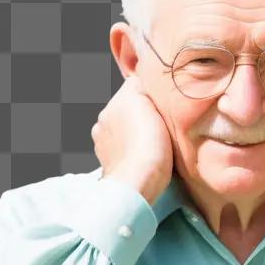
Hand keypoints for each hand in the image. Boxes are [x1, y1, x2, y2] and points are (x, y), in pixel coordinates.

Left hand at [90, 73, 174, 204]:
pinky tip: (141, 158)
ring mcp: (101, 142)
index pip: (134, 88)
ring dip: (133, 135)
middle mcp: (103, 118)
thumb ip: (144, 87)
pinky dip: (128, 151)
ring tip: (151, 146)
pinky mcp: (105, 163)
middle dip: (140, 116)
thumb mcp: (151, 103)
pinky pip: (120, 150)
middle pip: (127, 110)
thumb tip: (141, 81)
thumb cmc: (149, 145)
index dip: (150, 95)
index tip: (163, 106)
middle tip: (159, 127)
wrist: (137, 183)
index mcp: (115, 102)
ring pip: (122, 130)